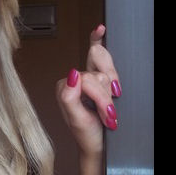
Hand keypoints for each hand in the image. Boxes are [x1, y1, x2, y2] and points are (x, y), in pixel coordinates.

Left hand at [55, 24, 121, 156]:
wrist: (97, 145)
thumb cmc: (86, 135)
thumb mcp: (77, 120)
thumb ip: (70, 97)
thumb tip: (73, 74)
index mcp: (64, 87)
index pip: (87, 79)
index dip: (101, 98)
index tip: (109, 113)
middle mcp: (73, 79)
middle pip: (98, 73)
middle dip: (106, 96)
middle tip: (108, 115)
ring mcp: (86, 77)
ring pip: (108, 72)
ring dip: (112, 94)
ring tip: (108, 112)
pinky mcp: (97, 77)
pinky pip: (99, 53)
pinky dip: (99, 40)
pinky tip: (99, 29)